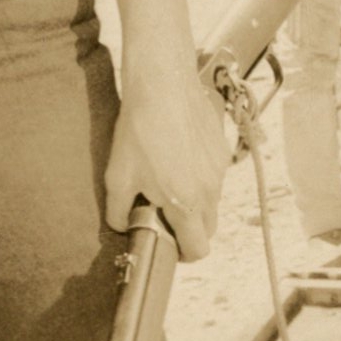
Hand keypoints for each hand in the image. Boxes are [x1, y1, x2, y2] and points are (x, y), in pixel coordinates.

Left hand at [106, 55, 227, 260]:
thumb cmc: (139, 131)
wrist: (163, 85)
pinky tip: (177, 155)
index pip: (199, 249)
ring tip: (167, 179)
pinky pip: (214, 176)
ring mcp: (220, 169)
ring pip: (212, 201)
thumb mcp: (117, 176)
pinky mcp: (222, 149)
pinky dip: (199, 177)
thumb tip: (123, 226)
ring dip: (194, 202)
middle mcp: (210, 191)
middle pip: (208, 229)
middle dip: (190, 230)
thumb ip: (119, 212)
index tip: (170, 246)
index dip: (184, 254)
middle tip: (164, 214)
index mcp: (186, 204)